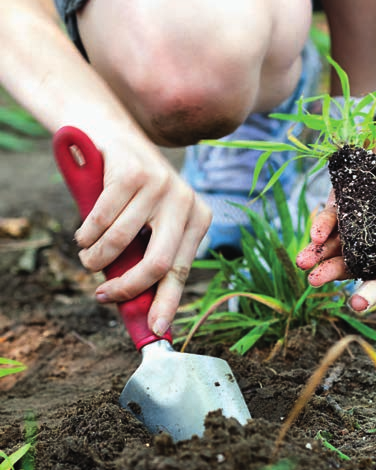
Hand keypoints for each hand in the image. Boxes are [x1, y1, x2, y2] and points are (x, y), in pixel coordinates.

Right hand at [73, 131, 210, 333]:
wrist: (117, 140)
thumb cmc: (133, 196)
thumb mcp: (149, 225)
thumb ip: (148, 259)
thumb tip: (142, 311)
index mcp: (198, 219)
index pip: (181, 270)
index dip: (166, 302)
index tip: (154, 329)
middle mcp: (185, 201)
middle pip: (158, 262)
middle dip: (127, 287)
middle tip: (103, 296)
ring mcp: (160, 185)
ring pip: (120, 242)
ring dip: (96, 258)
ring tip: (88, 257)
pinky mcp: (133, 173)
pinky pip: (100, 220)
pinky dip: (86, 234)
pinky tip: (84, 234)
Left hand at [296, 114, 375, 310]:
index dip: (373, 290)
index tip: (355, 305)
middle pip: (355, 261)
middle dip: (335, 273)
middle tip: (314, 281)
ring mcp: (358, 217)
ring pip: (336, 244)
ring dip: (319, 254)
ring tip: (303, 262)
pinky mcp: (341, 199)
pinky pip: (329, 218)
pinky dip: (320, 226)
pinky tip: (313, 233)